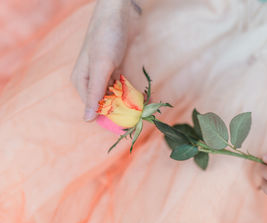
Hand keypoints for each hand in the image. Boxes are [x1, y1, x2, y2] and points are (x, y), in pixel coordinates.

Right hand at [71, 0, 138, 120]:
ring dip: (128, 102)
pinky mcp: (116, 68)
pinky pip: (123, 86)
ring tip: (142, 110)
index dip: (109, 117)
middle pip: (106, 103)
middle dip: (121, 110)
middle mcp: (92, 79)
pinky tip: (142, 99)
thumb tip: (87, 120)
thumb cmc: (106, 37)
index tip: (127, 126)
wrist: (120, 12)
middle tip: (138, 118)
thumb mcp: (100, 67)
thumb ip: (95, 93)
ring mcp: (105, 74)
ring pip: (116, 95)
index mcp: (83, 81)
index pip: (94, 108)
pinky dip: (131, 92)